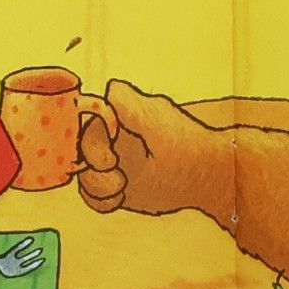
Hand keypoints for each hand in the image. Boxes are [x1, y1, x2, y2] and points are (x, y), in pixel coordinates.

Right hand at [76, 79, 215, 216]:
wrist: (206, 178)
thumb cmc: (185, 146)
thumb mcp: (155, 121)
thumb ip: (129, 103)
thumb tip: (108, 88)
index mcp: (120, 118)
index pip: (86, 120)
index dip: (90, 134)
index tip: (107, 145)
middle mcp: (114, 140)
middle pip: (82, 150)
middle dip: (94, 162)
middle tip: (116, 169)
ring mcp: (115, 166)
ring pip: (85, 175)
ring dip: (97, 185)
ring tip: (121, 187)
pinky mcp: (118, 188)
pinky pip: (94, 196)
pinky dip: (101, 200)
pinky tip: (119, 198)